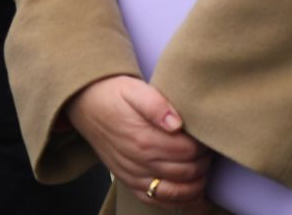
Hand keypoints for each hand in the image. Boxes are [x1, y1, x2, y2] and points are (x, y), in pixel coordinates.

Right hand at [63, 75, 209, 208]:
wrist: (84, 103)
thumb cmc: (112, 94)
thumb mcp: (134, 89)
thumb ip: (156, 104)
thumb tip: (177, 123)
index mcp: (143, 138)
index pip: (188, 151)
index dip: (203, 144)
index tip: (205, 135)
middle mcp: (138, 162)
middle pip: (187, 172)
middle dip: (204, 162)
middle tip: (207, 149)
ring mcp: (133, 176)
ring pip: (177, 192)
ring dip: (197, 184)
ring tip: (203, 168)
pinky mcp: (129, 182)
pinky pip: (157, 201)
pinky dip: (179, 201)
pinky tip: (192, 194)